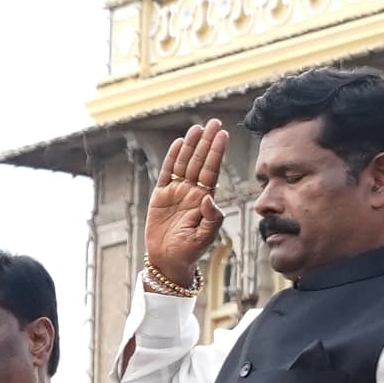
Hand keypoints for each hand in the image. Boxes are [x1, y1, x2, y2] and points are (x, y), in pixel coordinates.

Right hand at [141, 116, 227, 289]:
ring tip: (197, 128)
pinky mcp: (160, 196)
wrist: (169, 260)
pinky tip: (178, 144)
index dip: (217, 152)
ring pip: (184, 163)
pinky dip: (172, 158)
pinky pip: (166, 173)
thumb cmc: (190, 250)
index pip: (212, 170)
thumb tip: (209, 196)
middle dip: (206, 142)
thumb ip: (212, 217)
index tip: (223, 134)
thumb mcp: (206, 236)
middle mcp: (192, 191)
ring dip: (191, 145)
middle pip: (200, 161)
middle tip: (213, 122)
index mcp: (205, 198)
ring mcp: (176, 192)